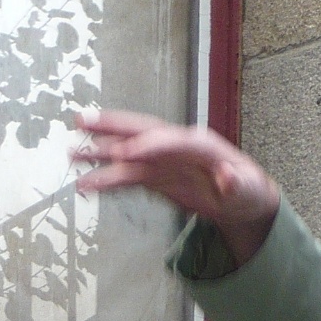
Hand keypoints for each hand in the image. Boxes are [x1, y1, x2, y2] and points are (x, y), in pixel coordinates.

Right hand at [71, 109, 280, 267]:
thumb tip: (229, 178)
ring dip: (100, 152)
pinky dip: (107, 179)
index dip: (149, 145)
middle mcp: (176, 146)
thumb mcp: (248, 189)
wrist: (242, 199)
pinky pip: (127, 175)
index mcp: (200, 144)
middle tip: (82, 121)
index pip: (171, 140)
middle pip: (140, 130)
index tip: (127, 152)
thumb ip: (237, 183)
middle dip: (111, 126)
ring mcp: (163, 161)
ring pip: (127, 153)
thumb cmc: (247, 189)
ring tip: (72, 153)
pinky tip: (86, 183)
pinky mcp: (156, 177)